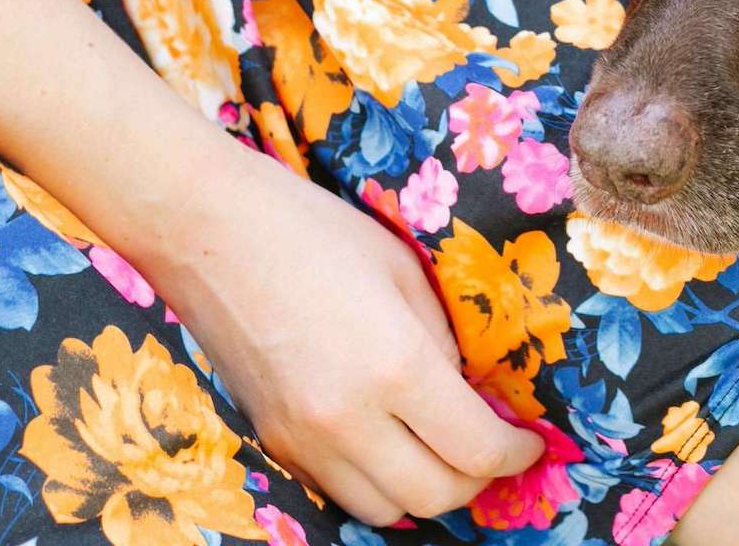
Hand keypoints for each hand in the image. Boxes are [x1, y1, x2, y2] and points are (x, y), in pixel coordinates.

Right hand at [133, 142, 543, 523]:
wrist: (206, 229)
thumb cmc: (313, 230)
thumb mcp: (404, 271)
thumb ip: (443, 340)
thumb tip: (467, 391)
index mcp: (394, 366)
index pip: (476, 450)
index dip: (517, 455)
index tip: (533, 443)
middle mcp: (347, 419)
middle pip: (436, 496)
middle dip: (481, 480)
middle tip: (497, 448)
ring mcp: (302, 438)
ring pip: (385, 510)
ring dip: (427, 491)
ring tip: (445, 451)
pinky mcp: (272, 439)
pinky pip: (339, 491)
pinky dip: (377, 482)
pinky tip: (391, 444)